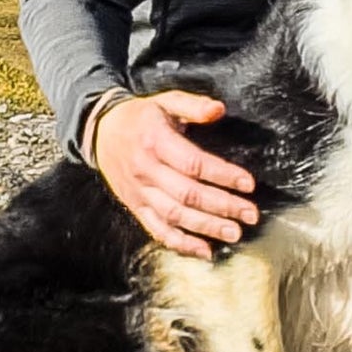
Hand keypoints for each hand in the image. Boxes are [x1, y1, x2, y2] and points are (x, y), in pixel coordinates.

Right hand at [93, 92, 257, 259]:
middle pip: (187, 194)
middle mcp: (146, 169)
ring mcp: (139, 191)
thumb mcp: (165, 101)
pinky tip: (204, 251)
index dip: (222, 175)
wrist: (100, 132)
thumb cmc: (140, 117)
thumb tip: (219, 110)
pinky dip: (181, 243)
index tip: (248, 184)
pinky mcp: (135, 206)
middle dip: (222, 206)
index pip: (193, 163)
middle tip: (250, 215)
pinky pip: (157, 229)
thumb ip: (193, 105)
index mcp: (155, 141)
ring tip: (234, 233)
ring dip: (206, 227)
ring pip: (174, 215)